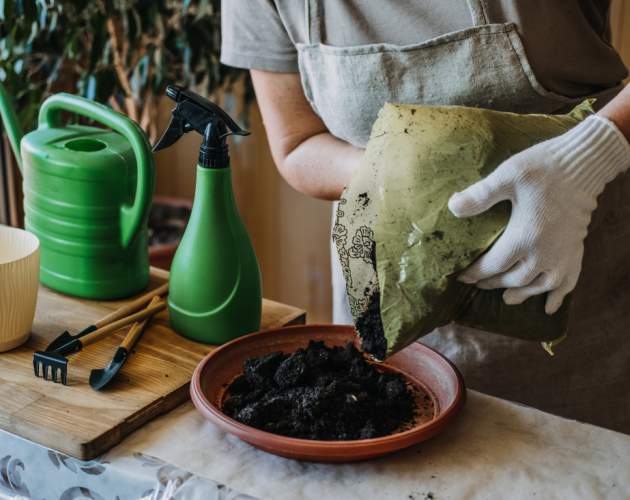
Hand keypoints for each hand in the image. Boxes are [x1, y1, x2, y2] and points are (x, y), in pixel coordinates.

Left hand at [448, 115, 629, 313]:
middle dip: (493, 283)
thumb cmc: (543, 168)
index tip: (462, 277)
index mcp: (524, 237)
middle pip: (514, 279)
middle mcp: (544, 253)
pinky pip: (569, 281)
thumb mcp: (507, 176)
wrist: (583, 165)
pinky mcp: (576, 250)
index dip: (475, 273)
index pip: (493, 266)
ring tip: (507, 298)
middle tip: (478, 284)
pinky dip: (558, 296)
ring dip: (522, 294)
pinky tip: (550, 306)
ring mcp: (563, 254)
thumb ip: (480, 195)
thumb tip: (452, 207)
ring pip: (539, 285)